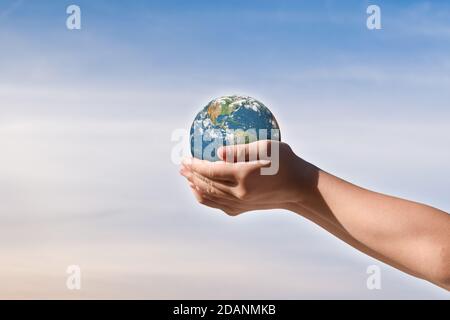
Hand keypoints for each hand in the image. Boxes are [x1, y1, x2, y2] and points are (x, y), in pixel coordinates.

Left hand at [179, 140, 317, 215]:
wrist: (299, 188)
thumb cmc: (285, 161)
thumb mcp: (267, 147)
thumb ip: (241, 150)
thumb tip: (218, 152)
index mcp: (244, 175)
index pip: (211, 171)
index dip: (195, 165)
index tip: (184, 157)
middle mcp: (240, 193)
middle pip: (207, 184)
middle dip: (191, 175)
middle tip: (181, 165)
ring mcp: (240, 204)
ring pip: (210, 197)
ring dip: (195, 186)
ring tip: (186, 177)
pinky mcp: (243, 209)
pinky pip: (218, 205)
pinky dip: (206, 198)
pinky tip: (200, 191)